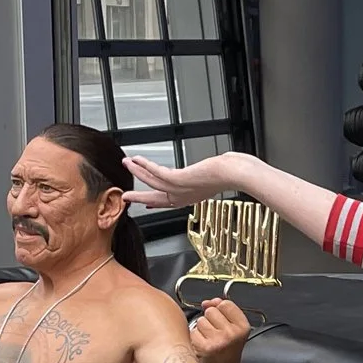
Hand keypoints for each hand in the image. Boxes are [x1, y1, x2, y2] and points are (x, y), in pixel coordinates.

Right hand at [125, 150, 244, 208]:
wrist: (236, 174)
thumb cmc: (233, 173)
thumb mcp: (218, 175)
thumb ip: (212, 173)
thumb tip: (218, 165)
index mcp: (192, 196)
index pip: (170, 202)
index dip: (156, 202)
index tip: (147, 203)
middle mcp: (184, 196)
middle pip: (156, 198)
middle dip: (139, 196)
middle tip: (126, 196)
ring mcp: (180, 189)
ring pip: (152, 183)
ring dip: (137, 173)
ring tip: (126, 165)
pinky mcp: (178, 180)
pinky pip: (156, 173)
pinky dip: (144, 165)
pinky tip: (136, 160)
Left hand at [189, 296, 250, 362]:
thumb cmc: (228, 349)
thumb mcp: (233, 328)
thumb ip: (222, 310)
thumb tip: (208, 302)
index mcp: (243, 326)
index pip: (226, 304)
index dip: (221, 310)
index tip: (224, 320)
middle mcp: (232, 333)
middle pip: (211, 311)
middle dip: (211, 320)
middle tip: (217, 333)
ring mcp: (218, 341)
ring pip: (201, 320)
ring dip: (202, 329)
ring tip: (211, 339)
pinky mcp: (205, 347)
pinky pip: (194, 331)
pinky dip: (196, 337)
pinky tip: (204, 345)